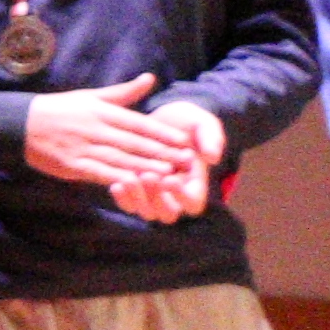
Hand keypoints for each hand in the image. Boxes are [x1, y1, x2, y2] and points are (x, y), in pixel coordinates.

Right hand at [15, 81, 177, 190]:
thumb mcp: (91, 96)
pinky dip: (118, 178)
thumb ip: (123, 92)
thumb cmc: (59, 109)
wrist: (19, 123)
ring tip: (168, 174)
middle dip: (161, 152)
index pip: (138, 123)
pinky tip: (134, 184)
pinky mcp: (72, 165)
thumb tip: (150, 78)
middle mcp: (95, 129)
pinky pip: (99, 173)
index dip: (162, 133)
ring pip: (120, 159)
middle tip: (185, 160)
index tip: (183, 140)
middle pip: (134, 142)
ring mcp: (83, 148)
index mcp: (102, 111)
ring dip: (145, 167)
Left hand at [111, 101, 227, 225]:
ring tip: (129, 179)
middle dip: (157, 200)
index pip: (193, 203)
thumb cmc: (187, 122)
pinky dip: (122, 198)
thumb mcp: (203, 124)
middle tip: (149, 176)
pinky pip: (128, 205)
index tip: (170, 179)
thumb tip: (213, 158)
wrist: (161, 115)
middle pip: (167, 214)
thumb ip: (211, 138)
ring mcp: (154, 196)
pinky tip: (116, 184)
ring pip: (147, 212)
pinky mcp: (135, 191)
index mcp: (195, 183)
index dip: (182, 197)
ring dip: (137, 199)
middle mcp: (175, 195)